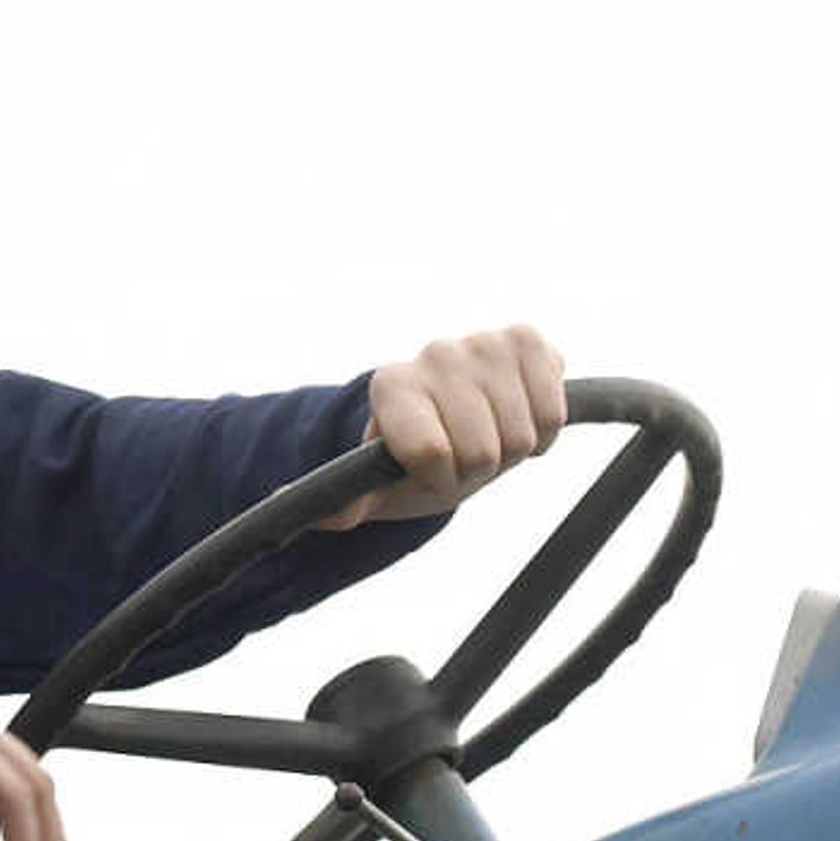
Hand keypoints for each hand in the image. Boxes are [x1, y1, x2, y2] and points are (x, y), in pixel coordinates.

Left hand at [321, 326, 570, 530]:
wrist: (458, 419)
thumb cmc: (412, 460)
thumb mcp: (375, 490)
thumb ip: (337, 500)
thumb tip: (285, 501)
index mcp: (390, 384)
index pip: (431, 455)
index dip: (437, 478)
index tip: (426, 470)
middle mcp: (433, 353)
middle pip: (481, 450)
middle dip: (477, 467)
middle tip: (463, 453)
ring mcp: (481, 341)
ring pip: (521, 433)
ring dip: (511, 447)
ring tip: (489, 433)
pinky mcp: (526, 339)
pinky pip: (555, 406)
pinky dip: (545, 425)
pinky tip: (520, 413)